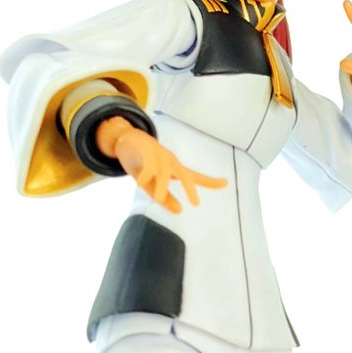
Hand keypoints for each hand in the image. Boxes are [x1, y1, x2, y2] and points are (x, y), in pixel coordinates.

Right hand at [96, 118, 226, 213]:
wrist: (125, 141)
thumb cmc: (142, 164)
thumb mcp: (152, 185)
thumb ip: (165, 198)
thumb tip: (180, 211)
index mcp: (175, 170)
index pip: (195, 177)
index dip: (210, 181)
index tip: (226, 183)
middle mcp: (170, 162)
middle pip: (184, 174)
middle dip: (190, 188)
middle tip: (195, 203)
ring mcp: (159, 154)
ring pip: (164, 171)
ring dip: (162, 185)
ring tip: (157, 198)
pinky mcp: (146, 149)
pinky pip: (148, 164)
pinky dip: (146, 174)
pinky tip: (140, 183)